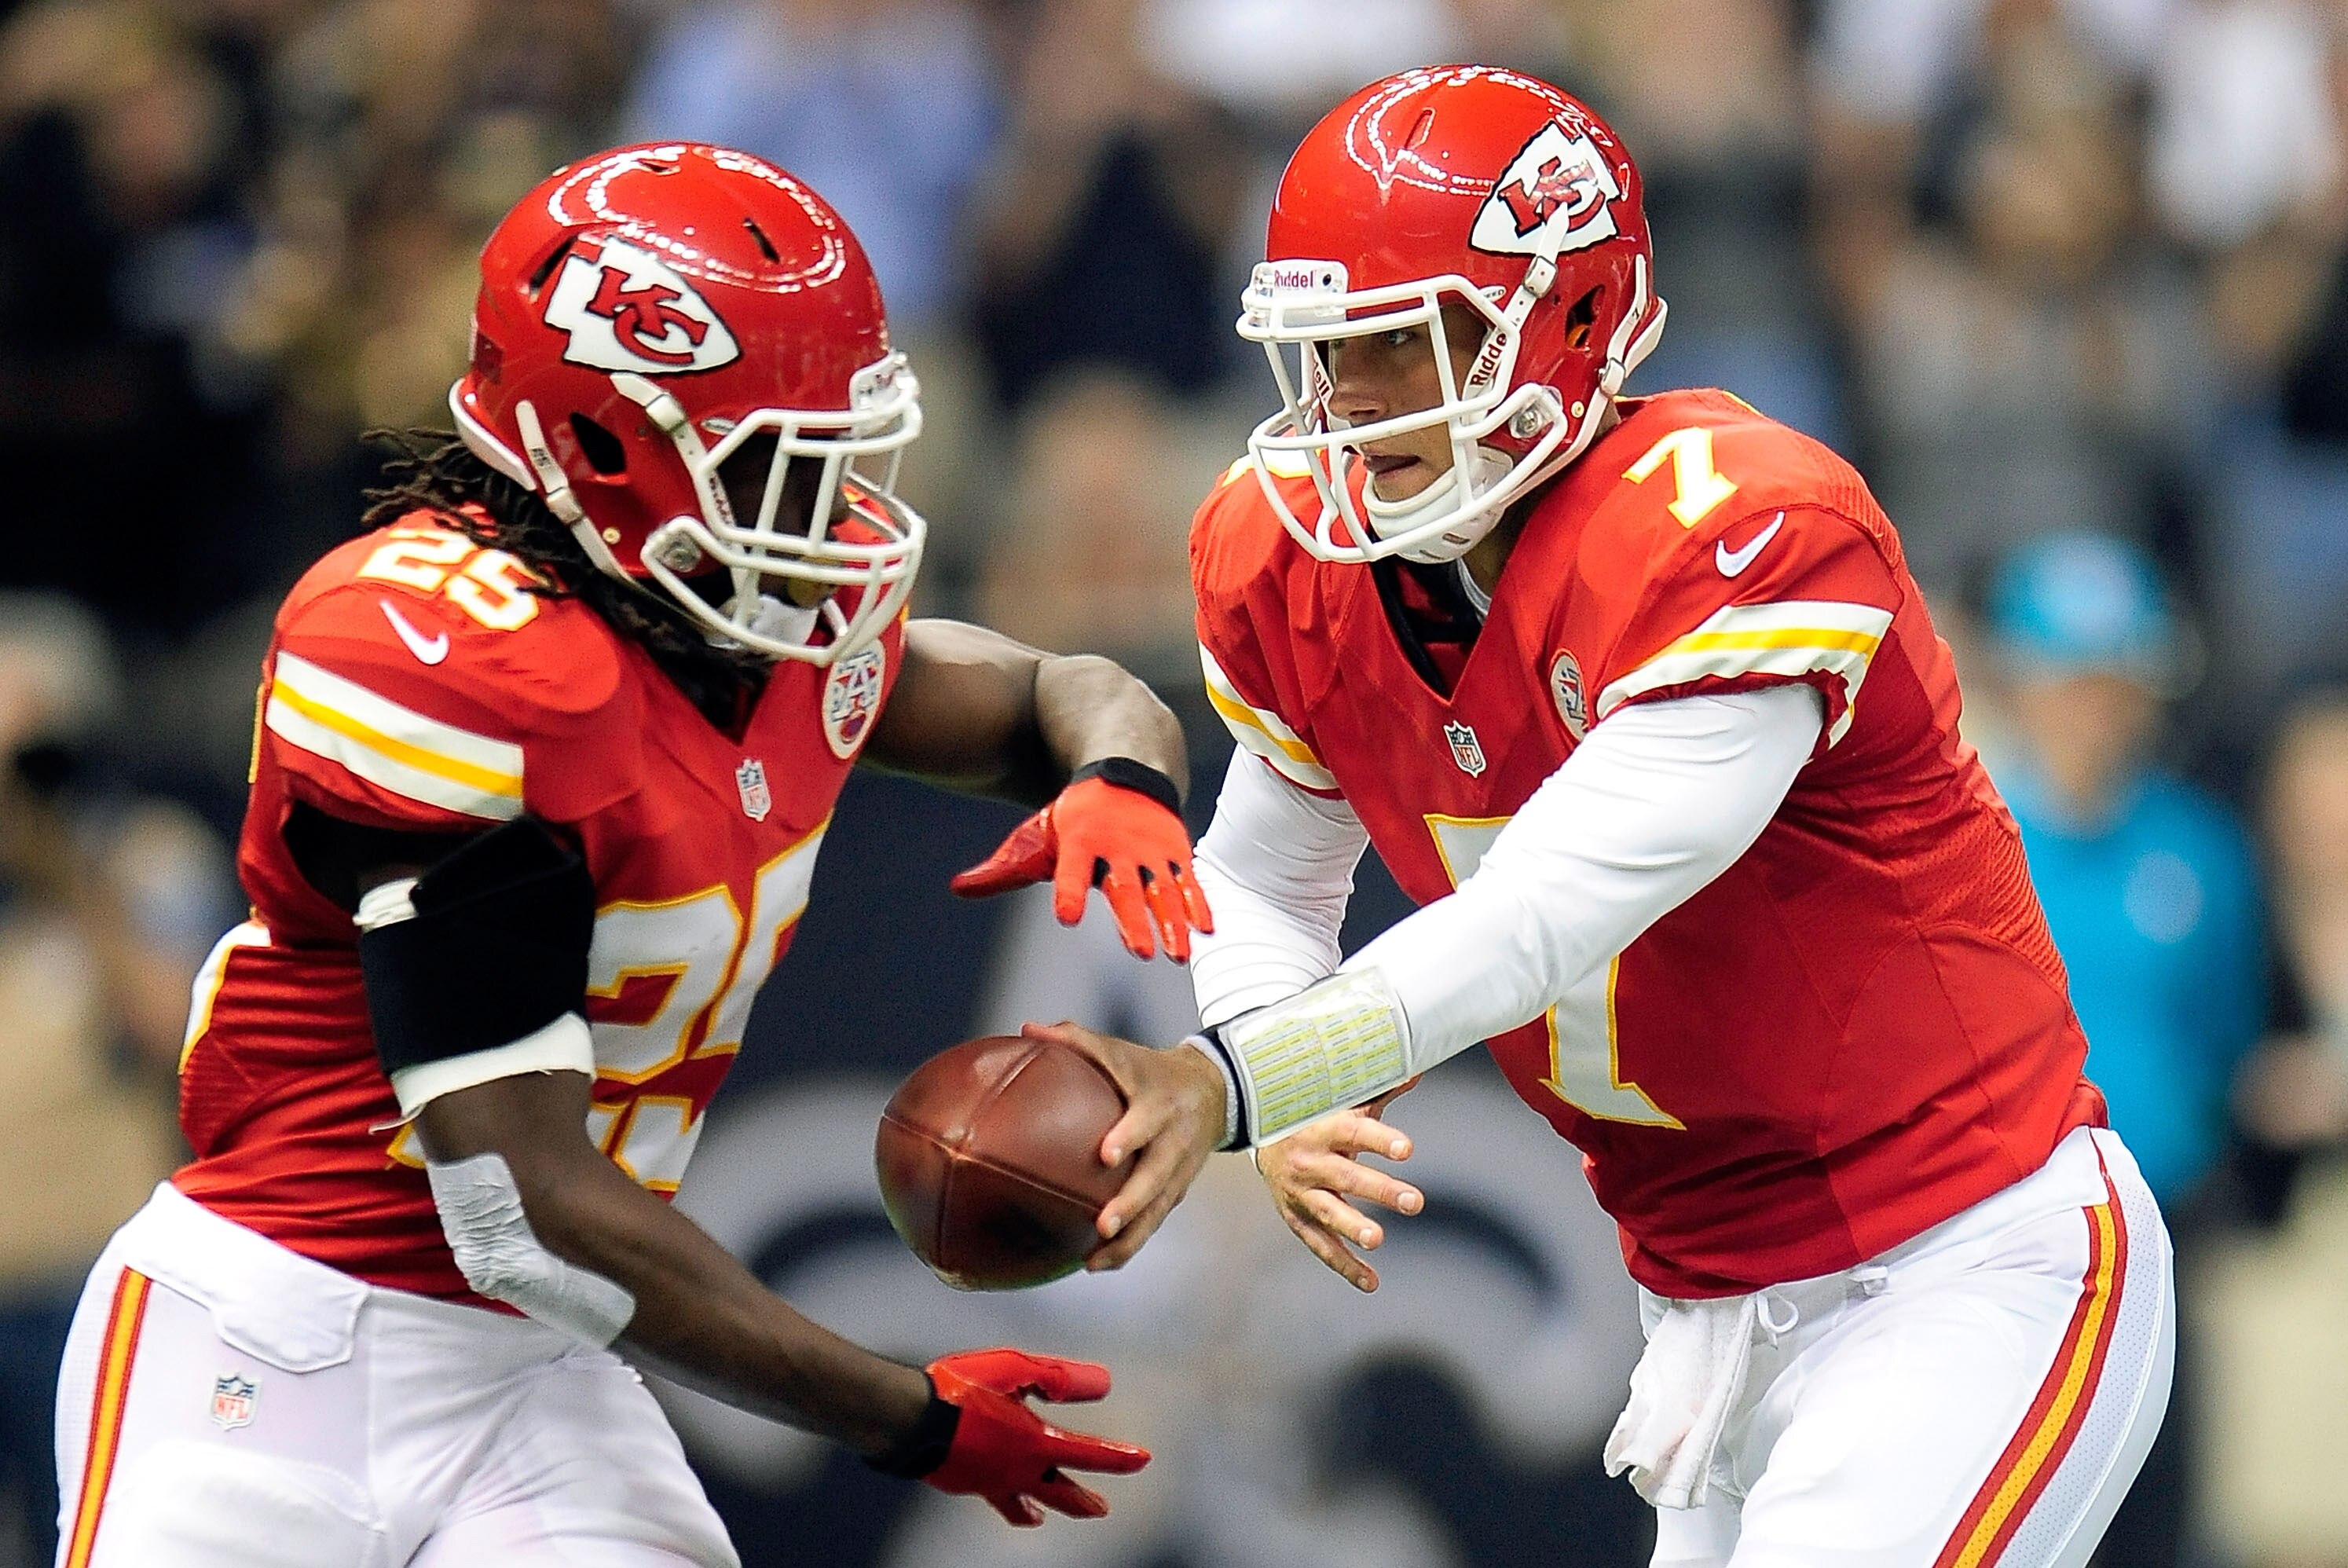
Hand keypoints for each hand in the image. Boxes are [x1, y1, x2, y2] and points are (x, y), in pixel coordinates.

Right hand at [923, 1348, 1149, 1525]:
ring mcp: (991, 1483)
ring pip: (1023, 1503)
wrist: (906, 1420)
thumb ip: (1057, 1378)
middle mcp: (1017, 1472)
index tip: (1143, 1460)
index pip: (1088, 1455)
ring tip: (1042, 1517)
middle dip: (1083, 1501)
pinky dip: (1004, 1499)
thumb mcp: (1014, 1370)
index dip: (1119, 1457)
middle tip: (1101, 1509)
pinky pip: (992, 1496)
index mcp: (1035, 1444)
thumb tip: (1101, 1385)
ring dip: (1041, 1507)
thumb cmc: (960, 1389)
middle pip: (1061, 1494)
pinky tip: (998, 1491)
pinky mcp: (966, 1483)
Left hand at [951, 771, 1212, 961]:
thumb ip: (1003, 869)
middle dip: (1133, 919)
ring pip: (1162, 888)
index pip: (1071, 869)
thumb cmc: (1074, 816)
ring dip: (1171, 922)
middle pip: (1125, 886)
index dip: (1069, 890)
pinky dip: (1197, 902)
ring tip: (1177, 954)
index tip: (1068, 917)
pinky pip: (1187, 879)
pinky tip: (1205, 929)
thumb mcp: (1037, 836)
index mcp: (1079, 839)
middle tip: (1140, 954)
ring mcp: (1150, 846)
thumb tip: (958, 887)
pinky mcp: (1174, 848)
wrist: (1126, 769)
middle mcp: (1117, 843)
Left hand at [1018, 1019, 1226, 1269]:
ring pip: (1157, 1209)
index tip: (1106, 1153)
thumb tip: (1026, 1027)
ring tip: (1096, 1258)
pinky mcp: (1177, 1190)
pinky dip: (1129, 1245)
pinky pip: (1154, 1222)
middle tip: (1104, 1222)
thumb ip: (1076, 1039)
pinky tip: (1095, 1264)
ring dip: (1130, 1237)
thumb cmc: (1148, 1069)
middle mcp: (1173, 1139)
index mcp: (1159, 1103)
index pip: (1146, 1119)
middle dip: (1133, 1201)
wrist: (1214, 1090)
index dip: (1130, 1135)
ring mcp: (1179, 1169)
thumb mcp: (1121, 1050)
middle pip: (1157, 1176)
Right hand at [1258, 1080, 1421, 1292]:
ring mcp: (1301, 1194)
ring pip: (1328, 1213)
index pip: (1354, 1132)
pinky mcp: (1297, 1219)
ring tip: (1378, 1239)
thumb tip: (1415, 1070)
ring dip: (1354, 1227)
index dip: (1380, 1140)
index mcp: (1321, 1127)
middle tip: (1415, 1202)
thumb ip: (1378, 1092)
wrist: (1254, 1134)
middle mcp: (1309, 1162)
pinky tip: (1371, 1281)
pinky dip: (1346, 1265)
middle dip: (1381, 1190)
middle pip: (1346, 1177)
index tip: (1407, 1149)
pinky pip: (1321, 1246)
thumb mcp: (1338, 1102)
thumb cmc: (1309, 1116)